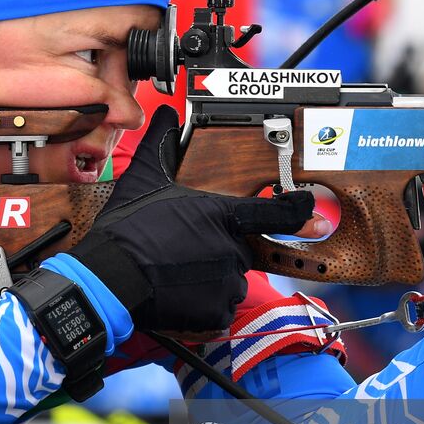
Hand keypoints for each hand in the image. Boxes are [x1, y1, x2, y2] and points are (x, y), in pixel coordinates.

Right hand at [70, 106, 313, 332]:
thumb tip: (164, 112)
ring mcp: (227, 282)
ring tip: (179, 273)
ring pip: (231, 281)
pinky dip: (204, 305)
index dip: (297, 211)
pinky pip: (221, 309)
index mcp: (222, 215)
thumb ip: (161, 144)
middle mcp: (232, 249)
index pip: (273, 213)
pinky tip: (180, 294)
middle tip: (185, 250)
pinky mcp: (217, 312)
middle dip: (219, 251)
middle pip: (241, 251)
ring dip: (213, 279)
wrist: (110, 278)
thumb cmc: (127, 229)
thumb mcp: (143, 179)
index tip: (312, 210)